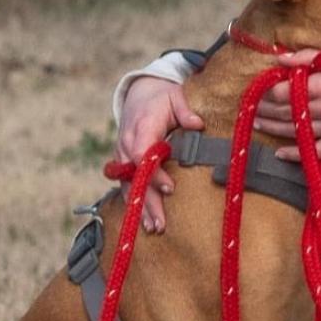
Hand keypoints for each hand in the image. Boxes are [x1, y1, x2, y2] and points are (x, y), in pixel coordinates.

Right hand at [115, 76, 203, 232]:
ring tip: (154, 228)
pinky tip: (144, 221)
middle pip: (134, 177)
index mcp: (141, 128)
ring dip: (140, 208)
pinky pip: (126, 185)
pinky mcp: (124, 163)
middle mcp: (127, 144)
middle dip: (148, 201)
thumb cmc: (162, 97)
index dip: (153, 174)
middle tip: (161, 223)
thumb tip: (197, 124)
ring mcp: (123, 155)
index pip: (142, 155)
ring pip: (128, 185)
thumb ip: (185, 110)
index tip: (170, 189)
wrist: (139, 92)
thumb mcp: (176, 96)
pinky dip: (134, 203)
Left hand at [254, 50, 320, 160]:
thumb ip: (309, 57)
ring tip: (257, 124)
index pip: (284, 91)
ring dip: (273, 129)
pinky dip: (297, 154)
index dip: (265, 92)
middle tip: (249, 108)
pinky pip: (316, 152)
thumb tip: (280, 58)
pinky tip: (281, 154)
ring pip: (296, 131)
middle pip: (285, 112)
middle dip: (264, 110)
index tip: (254, 90)